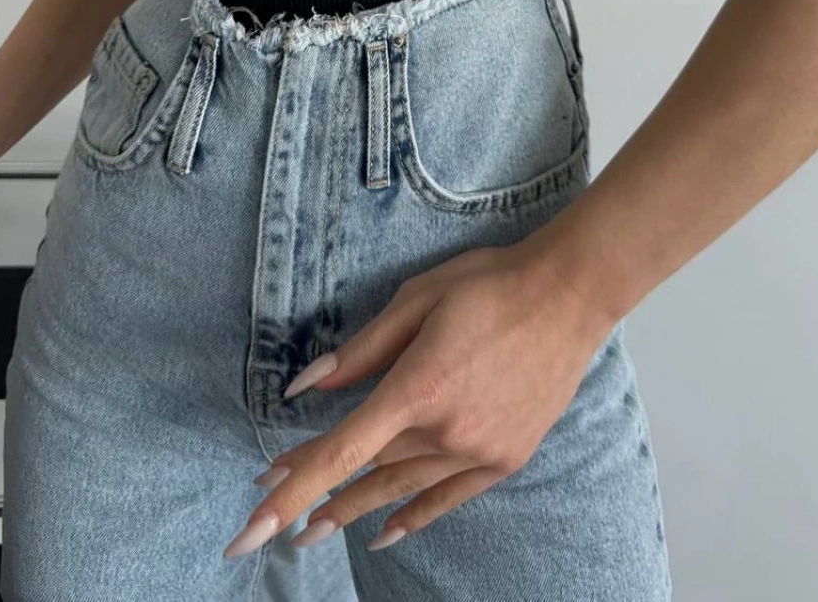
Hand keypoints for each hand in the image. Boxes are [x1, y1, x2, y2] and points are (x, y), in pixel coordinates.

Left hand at [223, 236, 609, 558]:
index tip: (248, 528)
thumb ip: (360, 349)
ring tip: (311, 532)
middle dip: (312, 487)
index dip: (291, 492)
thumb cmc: (488, 285)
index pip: (340, 452)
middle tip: (265, 505)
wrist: (568, 295)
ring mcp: (479, 450)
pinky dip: (411, 516)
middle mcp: (446, 430)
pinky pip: (446, 498)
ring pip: (401, 488)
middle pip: (364, 470)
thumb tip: (305, 386)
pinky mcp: (505, 458)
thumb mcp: (416, 300)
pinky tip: (383, 533)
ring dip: (352, 509)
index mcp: (417, 387)